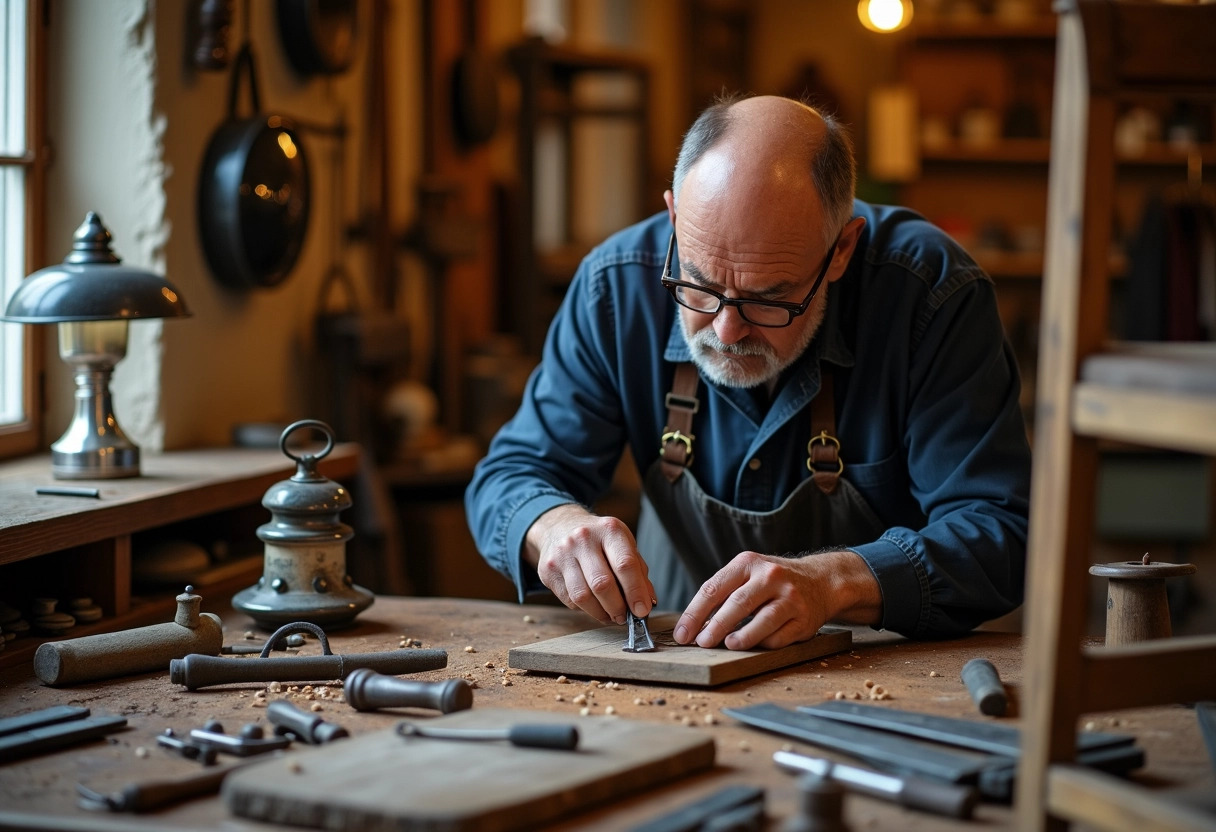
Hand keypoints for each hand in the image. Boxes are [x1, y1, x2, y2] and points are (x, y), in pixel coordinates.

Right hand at [525, 504, 655, 624]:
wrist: (560, 526)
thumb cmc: (599, 540)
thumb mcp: (623, 545)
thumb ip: (638, 572)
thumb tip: (647, 603)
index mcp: (609, 530)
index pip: (625, 565)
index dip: (636, 592)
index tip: (642, 610)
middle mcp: (583, 538)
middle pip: (602, 584)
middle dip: (617, 607)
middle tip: (625, 617)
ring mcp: (562, 554)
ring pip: (583, 596)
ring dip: (600, 613)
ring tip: (610, 615)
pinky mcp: (548, 570)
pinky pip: (568, 600)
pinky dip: (585, 609)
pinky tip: (593, 605)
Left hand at [672, 550, 881, 649]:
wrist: (821, 581)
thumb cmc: (773, 581)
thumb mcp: (748, 574)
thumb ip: (723, 593)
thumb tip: (694, 626)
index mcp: (748, 563)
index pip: (714, 588)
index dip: (694, 613)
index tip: (682, 633)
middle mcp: (770, 576)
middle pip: (738, 604)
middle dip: (715, 626)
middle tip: (701, 643)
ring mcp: (790, 598)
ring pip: (762, 621)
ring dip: (742, 637)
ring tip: (727, 645)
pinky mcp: (804, 619)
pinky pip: (780, 637)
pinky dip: (764, 644)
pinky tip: (754, 646)